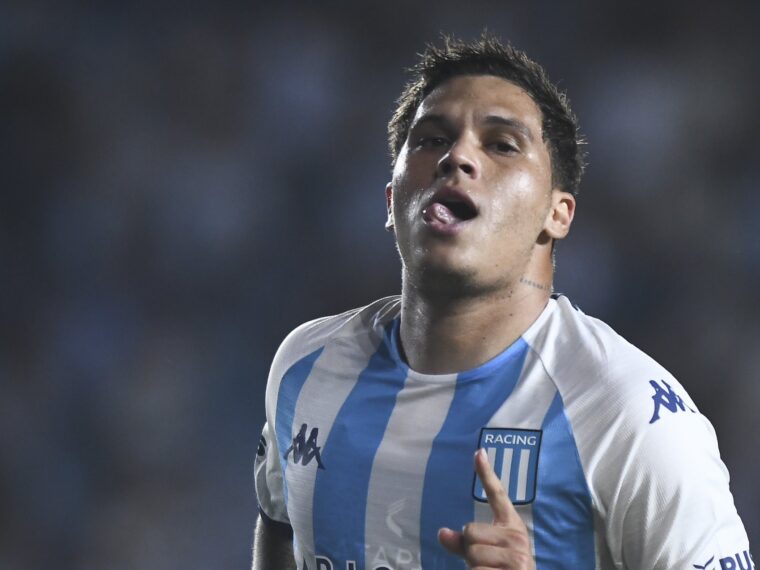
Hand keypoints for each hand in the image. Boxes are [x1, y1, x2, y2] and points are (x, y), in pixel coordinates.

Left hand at [438, 448, 534, 568]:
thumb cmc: (502, 569)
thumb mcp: (486, 553)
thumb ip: (464, 542)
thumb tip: (441, 533)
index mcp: (512, 526)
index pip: (497, 495)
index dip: (486, 474)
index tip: (478, 452)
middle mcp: (518, 537)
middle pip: (470, 531)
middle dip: (470, 550)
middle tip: (486, 563)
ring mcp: (518, 556)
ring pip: (471, 552)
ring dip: (473, 567)